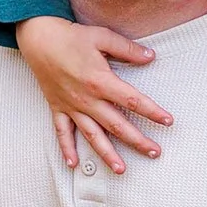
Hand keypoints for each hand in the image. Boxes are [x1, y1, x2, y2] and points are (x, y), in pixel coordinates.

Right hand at [15, 14, 170, 173]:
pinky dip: (67, 149)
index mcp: (101, 81)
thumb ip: (128, 49)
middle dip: (137, 141)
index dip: (152, 111)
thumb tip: (151, 57)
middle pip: (117, 125)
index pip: (133, 100)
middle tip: (155, 153)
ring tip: (121, 170)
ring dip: (107, 154)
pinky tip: (74, 164)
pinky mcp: (57, 107)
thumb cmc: (71, 36)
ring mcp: (71, 106)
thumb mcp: (102, 37)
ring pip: (92, 135)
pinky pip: (62, 132)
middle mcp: (87, 99)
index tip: (168, 121)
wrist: (38, 37)